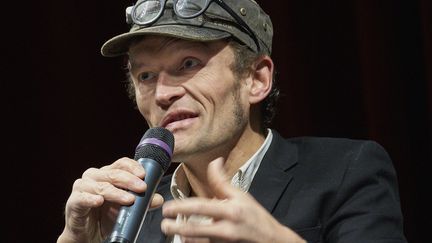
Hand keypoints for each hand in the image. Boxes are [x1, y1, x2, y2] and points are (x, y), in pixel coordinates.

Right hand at [57, 157, 163, 242]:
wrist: (89, 235)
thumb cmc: (106, 216)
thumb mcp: (128, 208)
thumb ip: (143, 202)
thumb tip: (158, 199)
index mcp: (107, 174)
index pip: (121, 164)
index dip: (133, 167)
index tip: (144, 174)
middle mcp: (94, 176)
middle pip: (113, 173)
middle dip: (129, 180)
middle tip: (142, 188)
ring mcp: (82, 188)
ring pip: (101, 186)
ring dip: (116, 192)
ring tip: (129, 199)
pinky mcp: (73, 202)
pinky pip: (82, 198)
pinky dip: (91, 199)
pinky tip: (100, 201)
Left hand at [161, 158, 304, 242]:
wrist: (271, 240)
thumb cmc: (255, 216)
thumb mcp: (241, 195)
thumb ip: (222, 181)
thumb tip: (214, 161)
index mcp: (230, 210)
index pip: (201, 208)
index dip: (182, 207)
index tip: (168, 208)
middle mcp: (226, 228)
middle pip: (195, 230)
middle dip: (175, 229)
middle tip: (164, 224)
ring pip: (197, 242)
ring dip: (181, 238)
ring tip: (171, 231)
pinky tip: (185, 240)